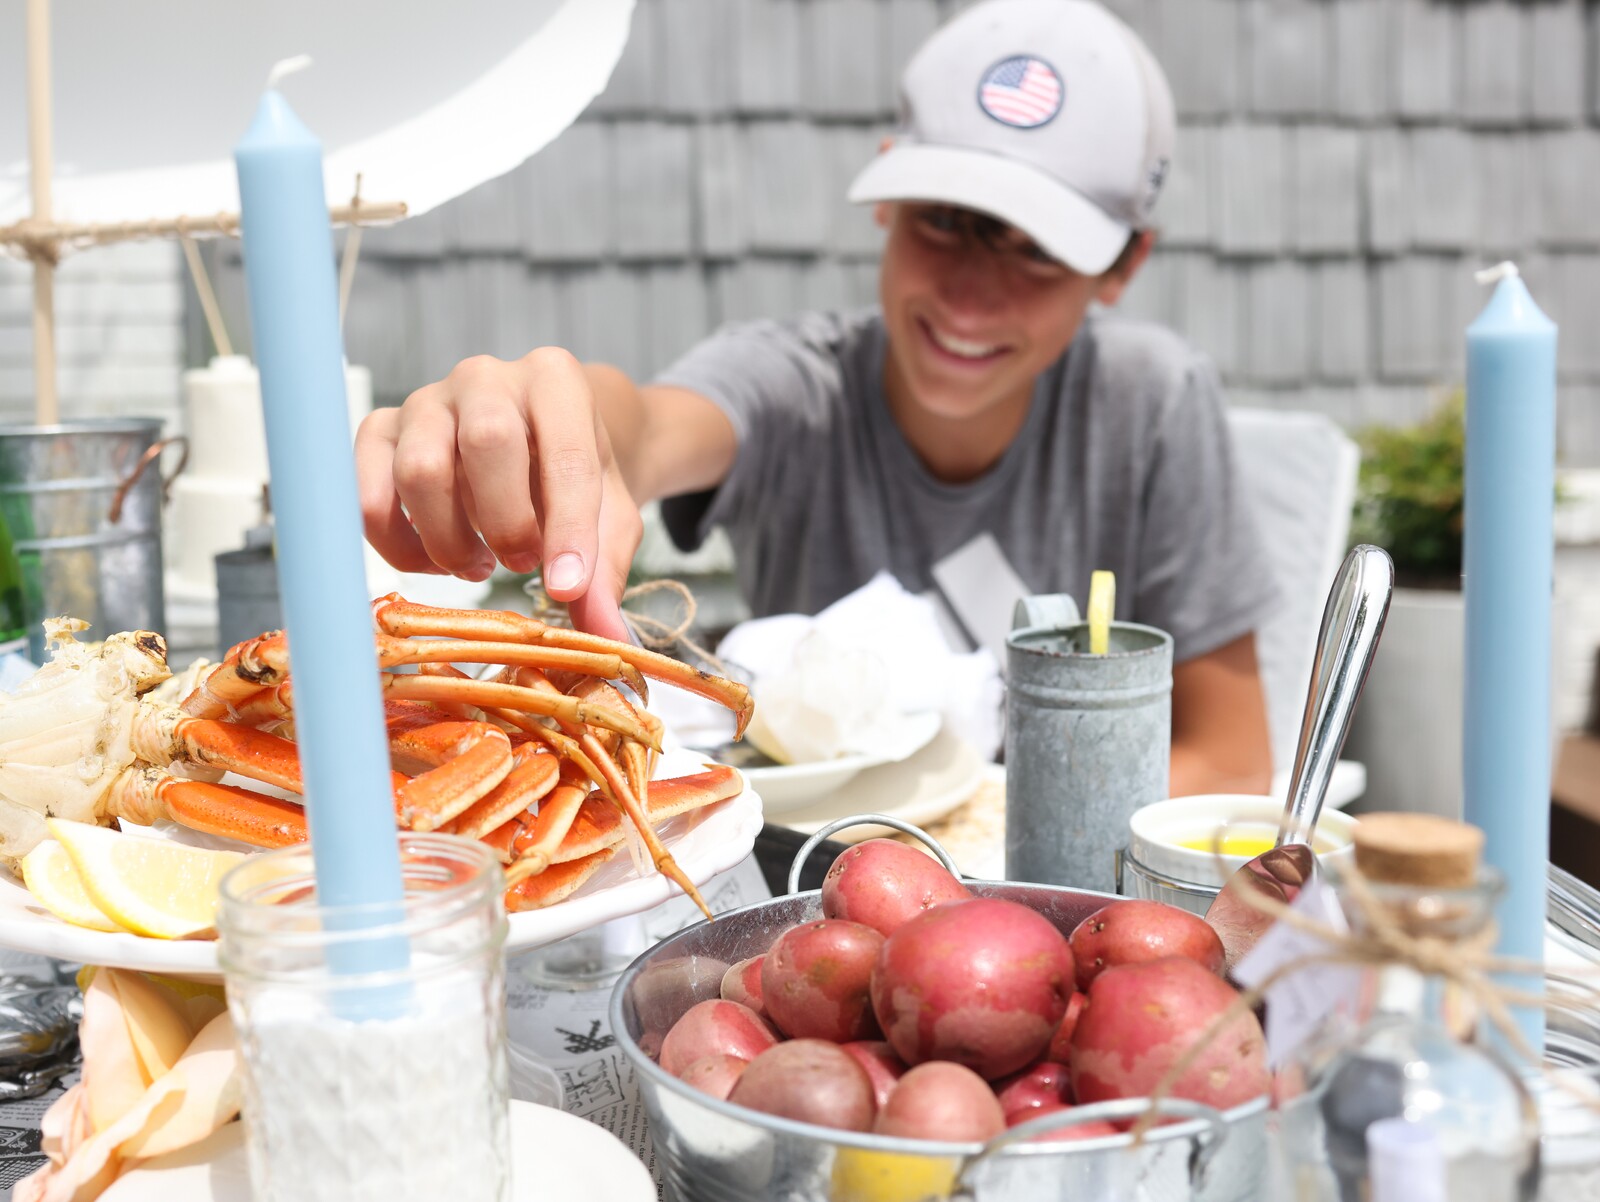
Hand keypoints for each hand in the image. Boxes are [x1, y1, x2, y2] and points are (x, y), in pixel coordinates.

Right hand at [355, 349, 641, 642]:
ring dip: (448, 539)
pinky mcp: (381, 432)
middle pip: (486, 441)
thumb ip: (606, 572)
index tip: (566, 588)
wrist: (532, 440)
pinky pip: (366, 490)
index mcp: (556, 382)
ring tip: (479, 564)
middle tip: (521, 563)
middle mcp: (486, 379)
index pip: (566, 454)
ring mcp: (425, 401)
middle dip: (506, 523)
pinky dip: (394, 543)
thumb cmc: (568, 477)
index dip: (568, 528)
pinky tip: (432, 562)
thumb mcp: (608, 517)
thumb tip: (609, 636)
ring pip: (419, 469)